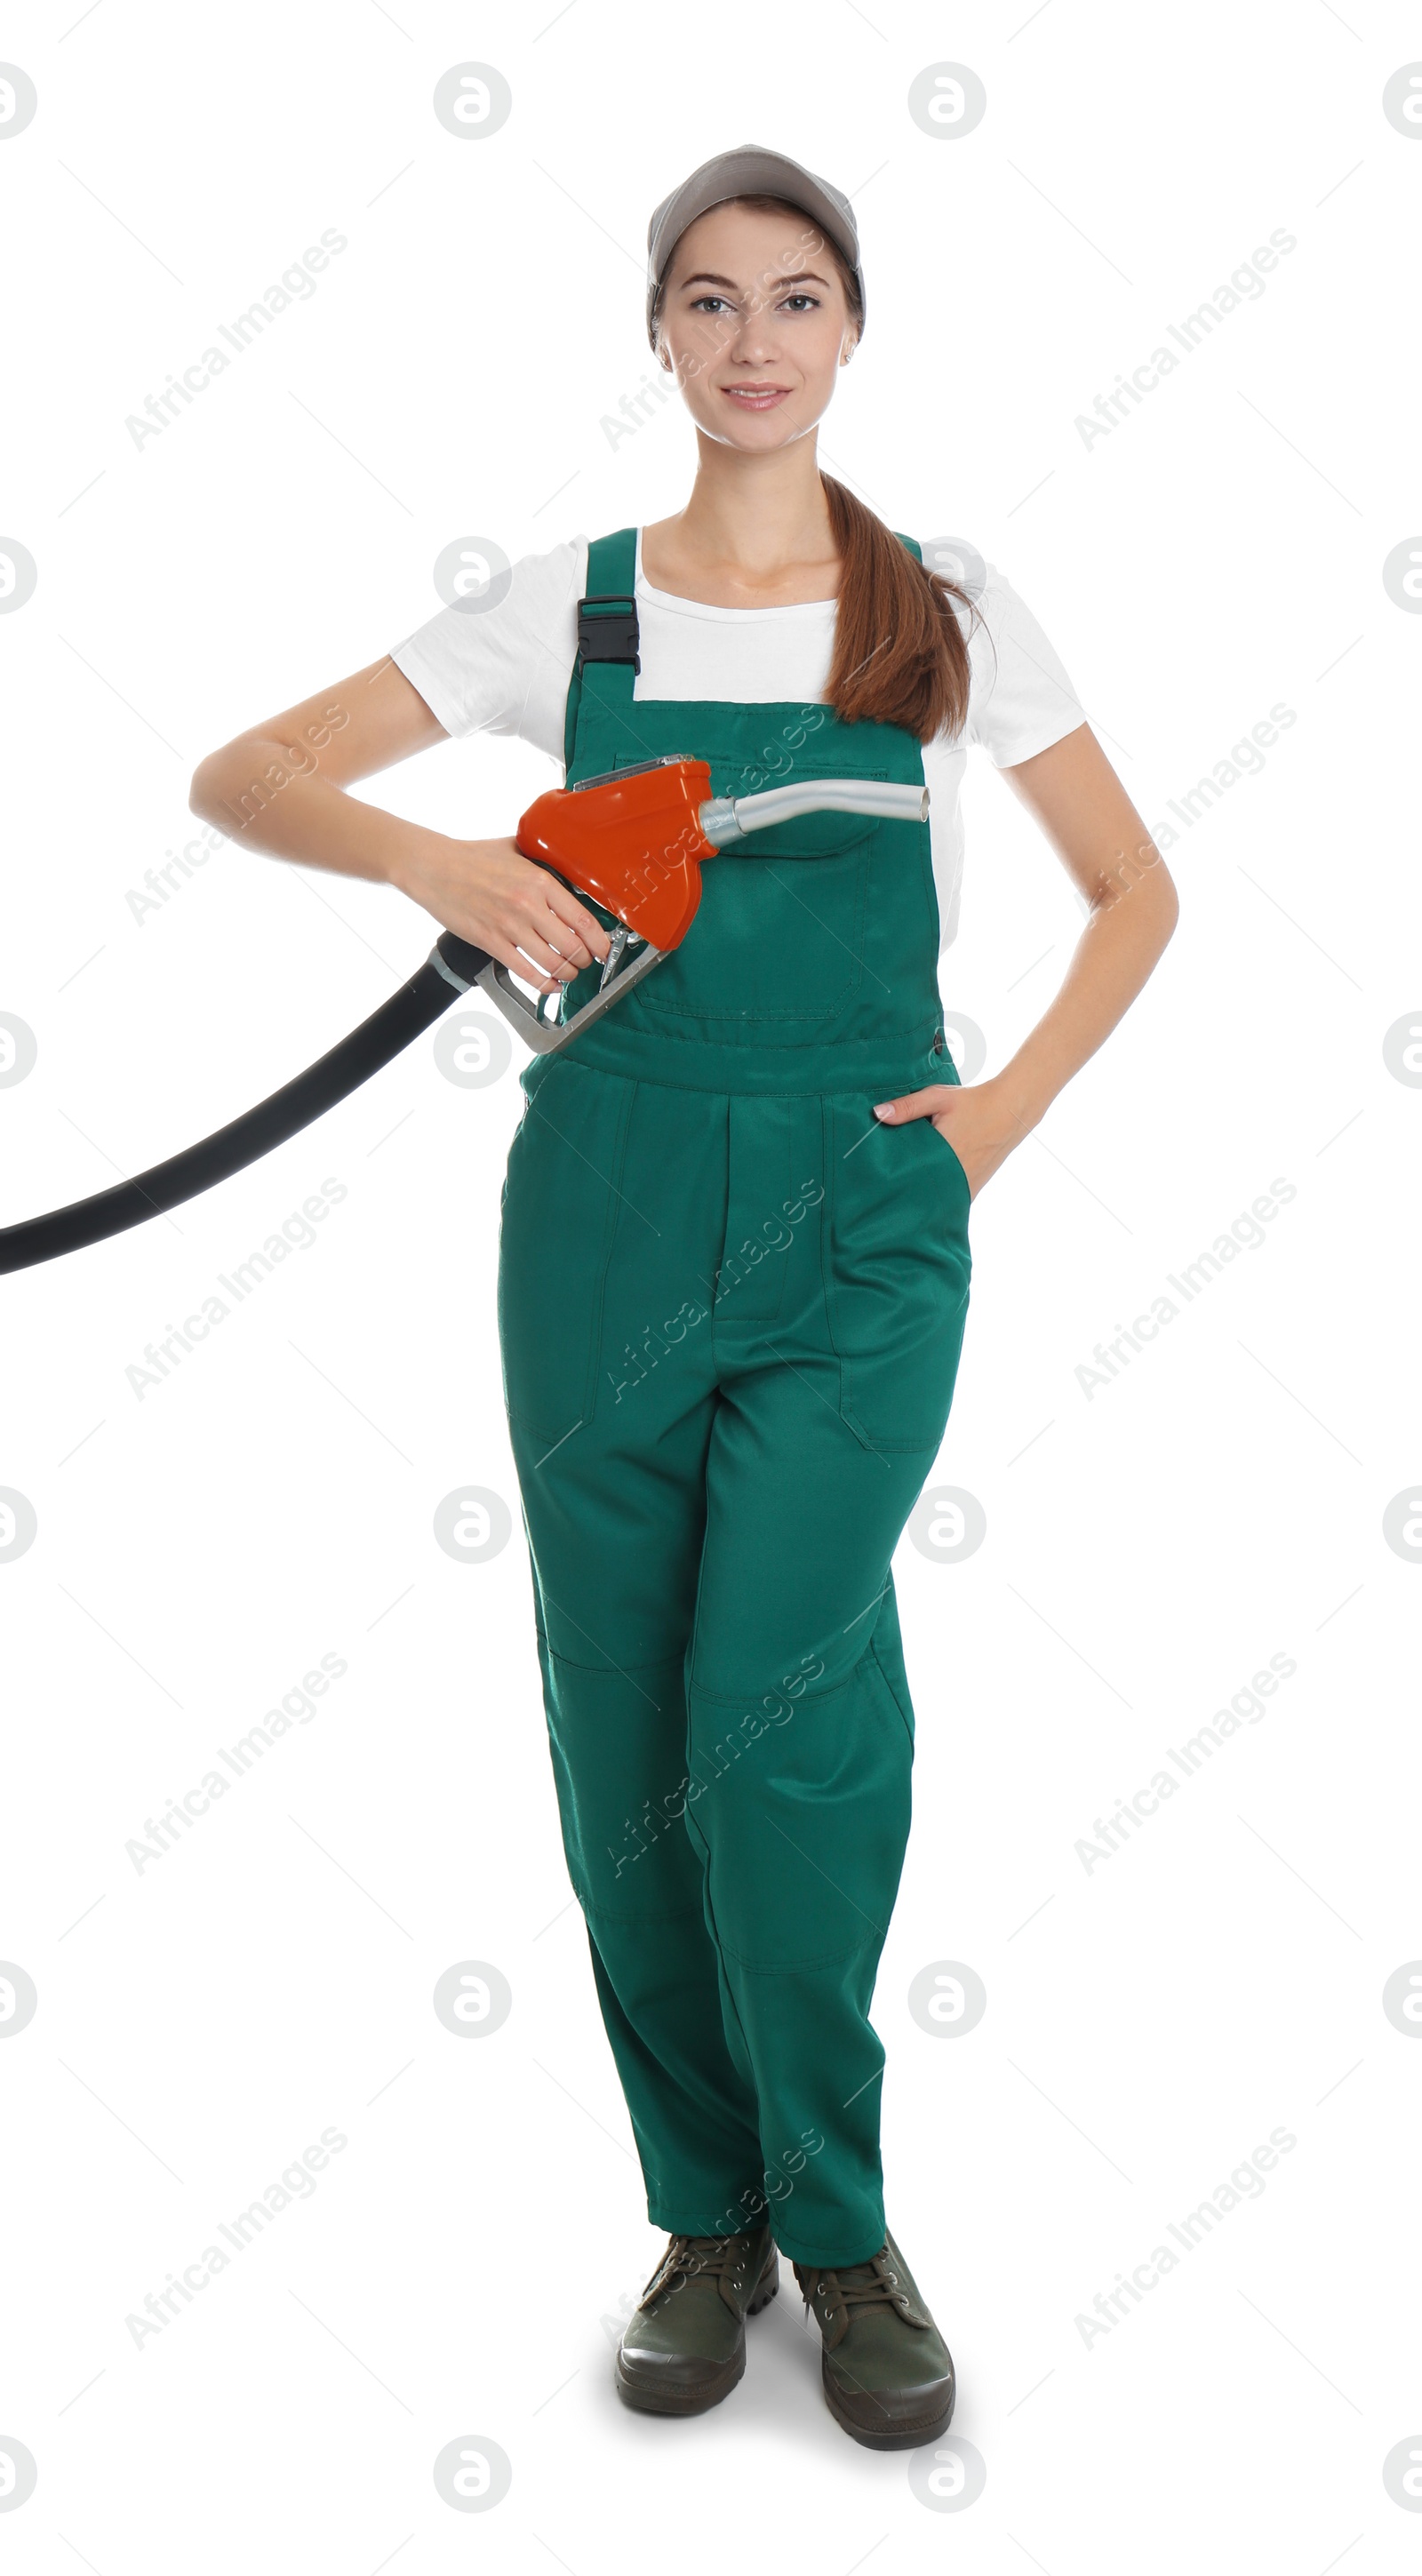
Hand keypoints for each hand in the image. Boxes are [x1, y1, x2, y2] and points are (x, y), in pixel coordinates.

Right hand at [391, 832, 611, 993]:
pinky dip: (544, 984)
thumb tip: (572, 874)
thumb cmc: (474, 857)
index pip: (583, 918)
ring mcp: (509, 926)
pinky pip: (526, 972)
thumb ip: (545, 863)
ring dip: (567, 974)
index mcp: (540, 880)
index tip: (604, 948)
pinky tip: (550, 985)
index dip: (600, 940)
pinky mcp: (491, 942)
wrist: (434, 868)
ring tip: (569, 973)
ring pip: (553, 963)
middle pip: (573, 946)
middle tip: (587, 962)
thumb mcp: (518, 849)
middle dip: (586, 960)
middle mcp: (528, 905)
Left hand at [871, 1073, 1032, 1199]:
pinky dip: (939, 1198)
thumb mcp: (938, 1098)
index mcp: (943, 1156)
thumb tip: (877, 1114)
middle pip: (921, 1194)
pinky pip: (951, 1201)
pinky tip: (926, 1192)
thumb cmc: (972, 1103)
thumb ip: (908, 1107)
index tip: (877, 1181)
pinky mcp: (973, 1190)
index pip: (909, 1178)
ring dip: (922, 1197)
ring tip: (902, 1193)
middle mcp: (956, 1178)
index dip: (892, 1181)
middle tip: (884, 1190)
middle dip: (904, 1193)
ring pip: (937, 1201)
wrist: (1009, 1111)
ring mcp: (966, 1187)